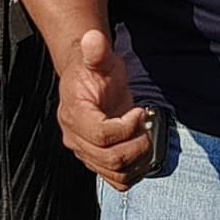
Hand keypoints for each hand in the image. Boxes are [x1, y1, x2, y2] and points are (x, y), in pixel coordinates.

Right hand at [58, 26, 154, 188]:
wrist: (88, 82)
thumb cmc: (94, 70)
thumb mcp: (98, 57)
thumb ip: (96, 50)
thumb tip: (93, 38)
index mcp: (74, 114)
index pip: (102, 135)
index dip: (126, 127)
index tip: (139, 111)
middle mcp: (76, 138)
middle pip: (110, 158)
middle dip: (137, 144)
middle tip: (145, 125)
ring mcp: (86, 153)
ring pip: (115, 173)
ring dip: (139, 158)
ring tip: (144, 136)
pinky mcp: (97, 161)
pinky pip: (116, 181)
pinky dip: (134, 173)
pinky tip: (141, 153)